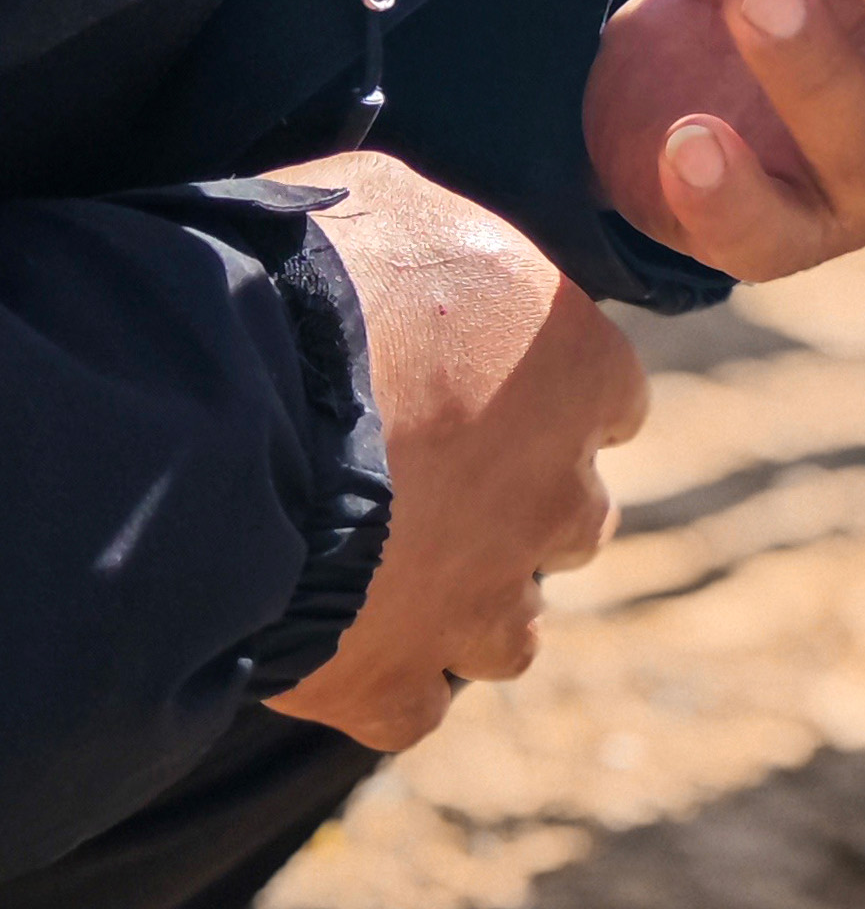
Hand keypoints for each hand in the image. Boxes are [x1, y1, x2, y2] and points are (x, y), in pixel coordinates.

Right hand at [261, 152, 647, 751]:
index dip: (544, 397)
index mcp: (582, 372)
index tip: (487, 390)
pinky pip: (412, 706)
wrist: (212, 408)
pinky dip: (379, 682)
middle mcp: (559, 499)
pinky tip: (328, 640)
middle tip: (422, 476)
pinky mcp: (393, 684)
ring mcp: (483, 606)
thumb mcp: (390, 201)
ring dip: (461, 605)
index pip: (608, 400)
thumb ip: (444, 244)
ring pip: (510, 631)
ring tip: (379, 568)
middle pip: (570, 519)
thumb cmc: (305, 279)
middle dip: (512, 505)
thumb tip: (432, 247)